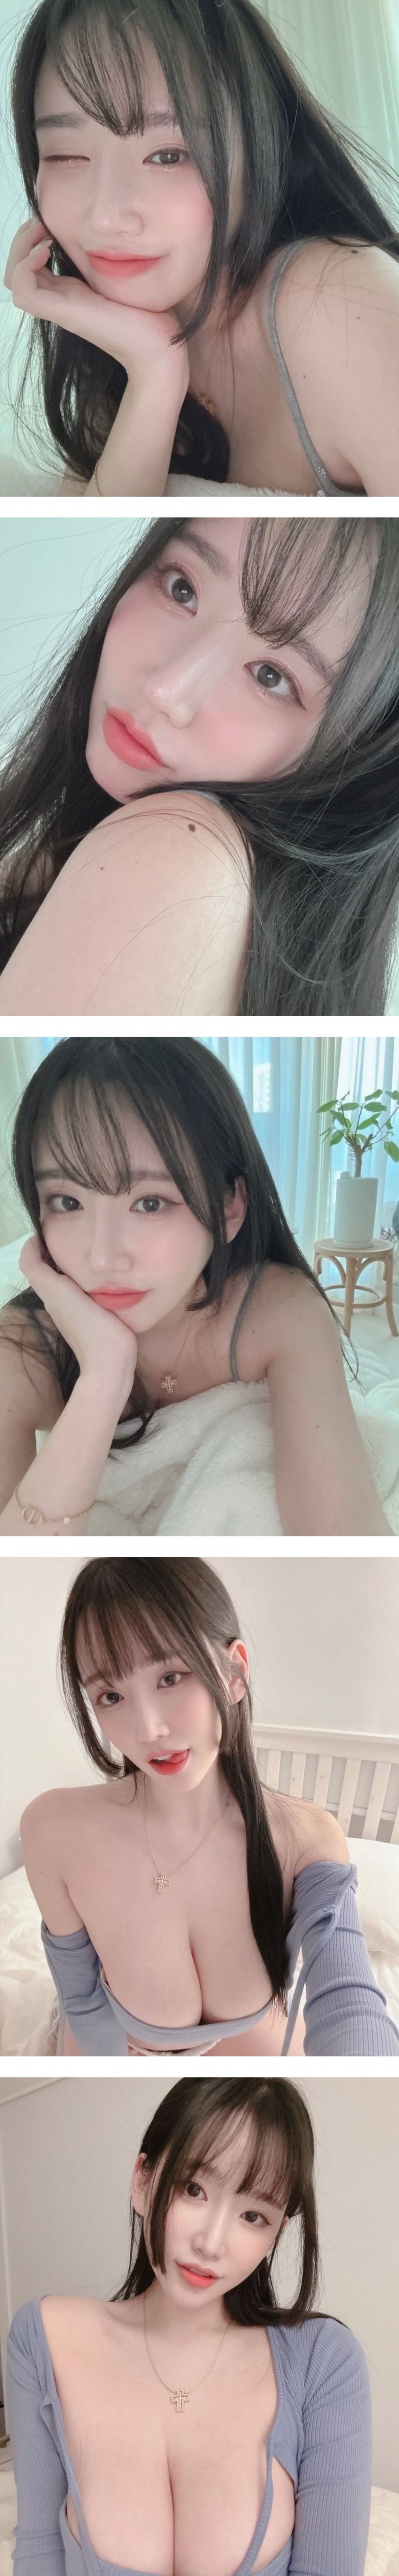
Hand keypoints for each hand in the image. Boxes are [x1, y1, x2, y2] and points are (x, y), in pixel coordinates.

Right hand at [4, 218, 189, 399]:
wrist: (159, 350)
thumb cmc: (150, 319)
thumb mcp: (127, 279)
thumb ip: (113, 262)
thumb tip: (114, 237)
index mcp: (71, 294)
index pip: (32, 267)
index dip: (34, 240)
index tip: (54, 225)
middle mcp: (61, 301)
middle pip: (16, 272)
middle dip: (22, 241)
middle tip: (42, 224)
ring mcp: (60, 307)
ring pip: (13, 280)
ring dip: (20, 250)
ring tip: (43, 236)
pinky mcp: (63, 313)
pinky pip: (23, 289)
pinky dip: (26, 265)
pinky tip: (47, 249)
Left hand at [19, 1236, 136, 1398]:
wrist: (110, 1364)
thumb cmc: (93, 1328)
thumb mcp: (63, 1294)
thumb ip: (44, 1273)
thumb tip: (33, 1248)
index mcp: (50, 1292)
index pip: (30, 1261)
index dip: (34, 1243)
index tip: (51, 1229)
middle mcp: (55, 1301)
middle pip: (44, 1270)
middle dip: (52, 1250)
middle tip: (71, 1235)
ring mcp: (69, 1312)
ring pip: (59, 1281)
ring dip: (65, 1264)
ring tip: (85, 1251)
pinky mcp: (83, 1320)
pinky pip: (73, 1292)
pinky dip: (78, 1279)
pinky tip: (96, 1277)